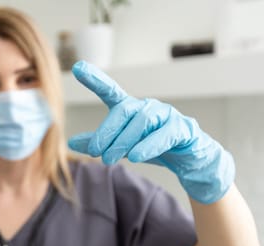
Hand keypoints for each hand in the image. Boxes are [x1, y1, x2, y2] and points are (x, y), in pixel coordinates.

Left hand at [67, 60, 234, 203]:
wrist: (192, 161)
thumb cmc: (155, 148)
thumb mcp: (123, 147)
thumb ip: (100, 143)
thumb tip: (71, 142)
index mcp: (131, 110)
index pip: (111, 91)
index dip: (95, 79)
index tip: (77, 67)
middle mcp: (148, 107)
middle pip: (123, 111)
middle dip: (107, 131)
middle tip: (95, 152)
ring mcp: (167, 115)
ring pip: (142, 122)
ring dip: (123, 142)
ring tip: (110, 159)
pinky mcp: (183, 129)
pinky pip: (164, 134)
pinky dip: (148, 146)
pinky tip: (135, 157)